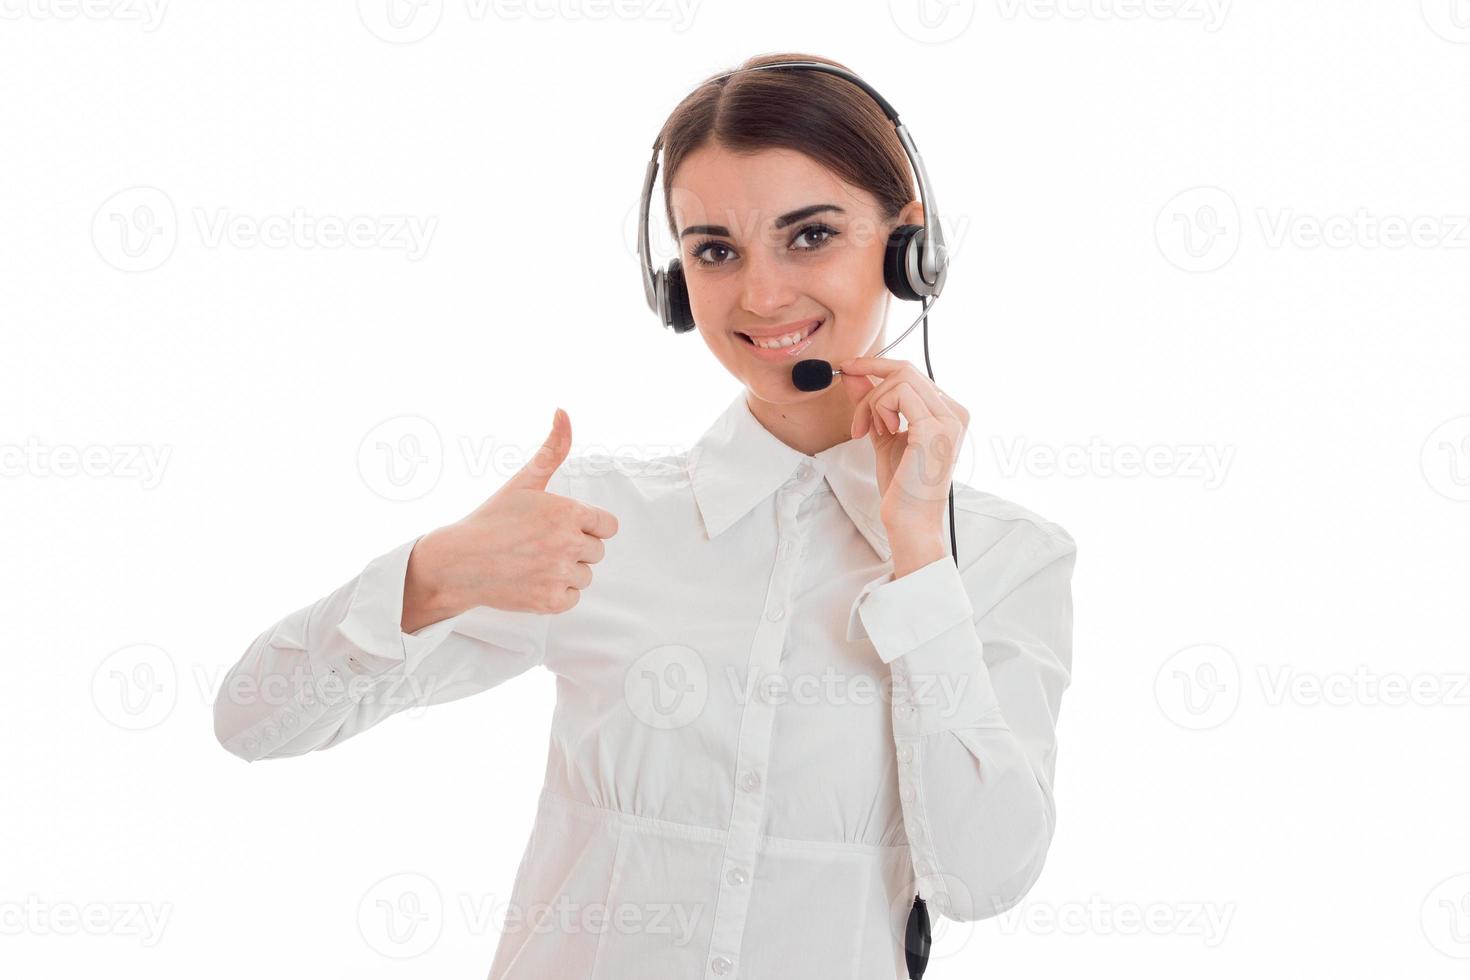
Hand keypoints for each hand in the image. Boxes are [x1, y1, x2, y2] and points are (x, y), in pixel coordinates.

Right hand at [402, 408, 618, 631]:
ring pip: (585, 575)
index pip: (607, 526)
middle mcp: (568, 544)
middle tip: (540, 544)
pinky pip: (572, 598)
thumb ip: (553, 449)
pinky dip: (556, 593)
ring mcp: (560, 575)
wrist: (458, 562)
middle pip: (597, 551)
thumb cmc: (492, 519)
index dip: (586, 526)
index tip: (560, 527)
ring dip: (566, 571)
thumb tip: (564, 411)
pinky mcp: (551, 602)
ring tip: (534, 562)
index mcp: (568, 513)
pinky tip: (532, 580)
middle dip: (575, 548)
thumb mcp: (525, 481)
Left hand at [838, 357, 968, 535]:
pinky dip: (879, 408)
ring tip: (869, 432)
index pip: (912, 372)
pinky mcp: (934, 427)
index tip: (848, 369)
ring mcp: (949, 418)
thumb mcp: (883, 434)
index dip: (877, 365)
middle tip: (857, 422)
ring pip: (900, 377)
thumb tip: (852, 374)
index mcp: (948, 412)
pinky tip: (882, 432)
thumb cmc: (901, 485)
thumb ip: (872, 403)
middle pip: (905, 369)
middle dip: (869, 389)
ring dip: (872, 402)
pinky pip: (898, 393)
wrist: (909, 521)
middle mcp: (955, 412)